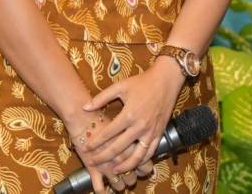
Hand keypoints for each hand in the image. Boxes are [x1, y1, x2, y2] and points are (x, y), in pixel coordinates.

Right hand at [63, 106, 143, 191]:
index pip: (144, 164)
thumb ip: (135, 130)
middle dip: (131, 179)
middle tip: (131, 177)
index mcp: (132, 146)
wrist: (83, 116)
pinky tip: (104, 191)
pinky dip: (102, 191)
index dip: (145, 169)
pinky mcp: (93, 169)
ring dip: (119, 185)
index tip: (144, 170)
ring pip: (118, 184)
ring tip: (119, 183)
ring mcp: (107, 165)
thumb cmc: (105, 114)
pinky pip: (99, 187)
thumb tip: (144, 136)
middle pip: (132, 176)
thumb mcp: (126, 118)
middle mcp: (121, 157)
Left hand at [84, 59, 186, 173]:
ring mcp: (151, 131)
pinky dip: (142, 161)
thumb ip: (102, 98)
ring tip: (114, 171)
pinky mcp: (159, 133)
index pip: (108, 133)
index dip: (95, 142)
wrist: (166, 80)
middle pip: (118, 148)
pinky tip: (134, 164)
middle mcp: (140, 126)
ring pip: (136, 156)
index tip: (85, 147)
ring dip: (124, 166)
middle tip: (93, 162)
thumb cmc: (142, 82)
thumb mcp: (121, 86)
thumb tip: (85, 107)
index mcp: (129, 114)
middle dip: (103, 157)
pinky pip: (150, 152)